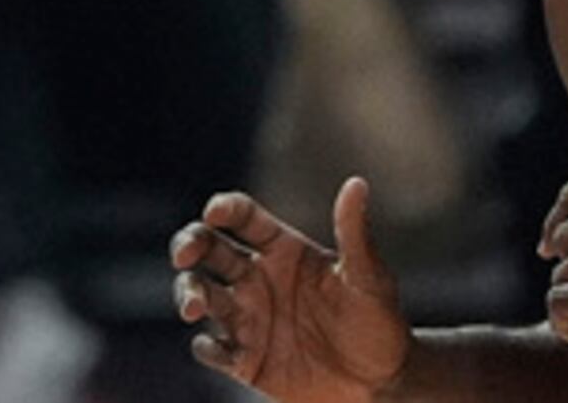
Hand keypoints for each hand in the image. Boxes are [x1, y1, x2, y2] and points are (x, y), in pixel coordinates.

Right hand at [173, 180, 409, 402]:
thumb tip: (357, 184)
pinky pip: (213, 350)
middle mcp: (258, 278)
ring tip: (195, 305)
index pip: (244, 218)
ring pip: (200, 293)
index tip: (215, 212)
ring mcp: (249, 318)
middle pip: (208, 249)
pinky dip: (207, 347)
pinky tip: (214, 347)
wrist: (381, 382)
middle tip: (187, 253)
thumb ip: (355, 233)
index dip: (225, 209)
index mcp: (283, 250)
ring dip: (189, 293)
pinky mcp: (246, 360)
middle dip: (189, 244)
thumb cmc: (377, 322)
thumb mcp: (369, 278)